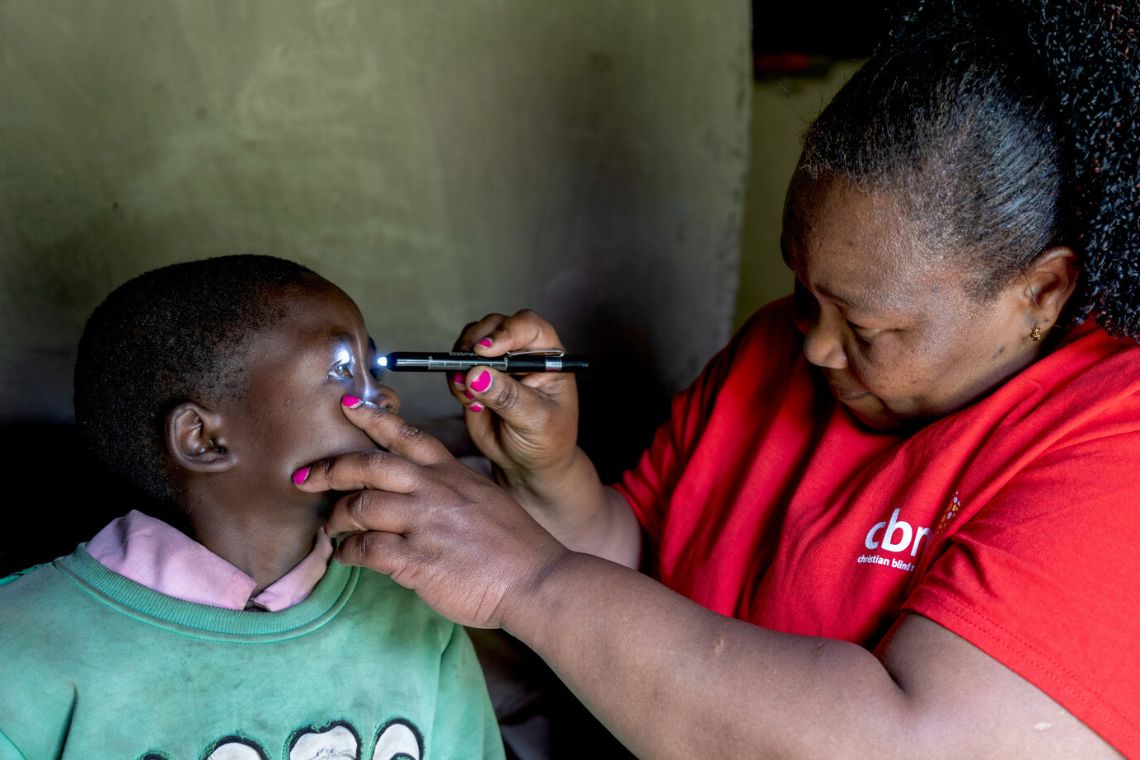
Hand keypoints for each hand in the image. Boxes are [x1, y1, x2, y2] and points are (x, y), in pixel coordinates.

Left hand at [295, 398, 569, 628]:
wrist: (537, 578)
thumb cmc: (516, 546)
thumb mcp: (485, 500)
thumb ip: (450, 493)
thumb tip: (420, 501)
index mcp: (452, 473)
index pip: (407, 436)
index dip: (372, 418)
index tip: (346, 404)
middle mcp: (435, 491)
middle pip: (370, 466)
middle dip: (331, 469)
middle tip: (306, 477)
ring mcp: (425, 523)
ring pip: (360, 507)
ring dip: (337, 518)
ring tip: (331, 528)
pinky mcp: (417, 558)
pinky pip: (367, 549)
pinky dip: (349, 553)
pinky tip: (345, 557)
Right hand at [449, 310, 579, 484]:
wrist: (529, 463)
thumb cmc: (546, 439)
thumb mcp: (536, 420)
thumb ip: (508, 397)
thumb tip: (476, 375)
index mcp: (547, 354)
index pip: (528, 325)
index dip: (506, 331)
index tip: (486, 351)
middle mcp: (522, 352)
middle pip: (493, 325)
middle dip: (475, 343)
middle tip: (466, 366)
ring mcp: (497, 363)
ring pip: (470, 341)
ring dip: (461, 361)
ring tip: (469, 394)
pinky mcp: (476, 378)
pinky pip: (456, 366)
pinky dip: (454, 380)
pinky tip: (468, 402)